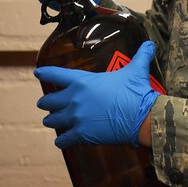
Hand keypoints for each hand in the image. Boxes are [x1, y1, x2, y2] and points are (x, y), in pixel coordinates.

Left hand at [35, 41, 158, 147]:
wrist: (142, 117)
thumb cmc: (136, 92)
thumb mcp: (136, 71)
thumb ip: (140, 56)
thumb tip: (150, 45)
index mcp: (82, 82)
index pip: (56, 75)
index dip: (45, 73)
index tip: (37, 73)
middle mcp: (75, 99)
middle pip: (49, 101)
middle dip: (46, 103)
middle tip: (43, 104)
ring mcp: (76, 118)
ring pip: (53, 120)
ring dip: (51, 120)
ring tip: (49, 121)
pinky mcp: (82, 134)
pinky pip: (64, 139)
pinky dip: (61, 140)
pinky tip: (60, 141)